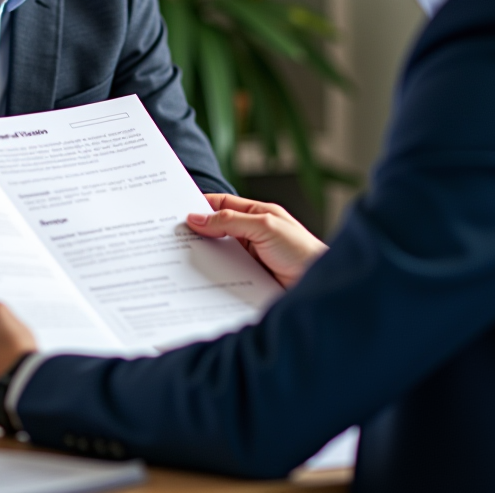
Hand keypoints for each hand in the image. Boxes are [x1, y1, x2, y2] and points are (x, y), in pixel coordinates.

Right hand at [187, 193, 327, 288]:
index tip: (176, 213)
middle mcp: (252, 235)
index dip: (200, 207)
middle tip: (172, 239)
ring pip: (218, 254)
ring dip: (203, 259)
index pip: (221, 205)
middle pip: (216, 231)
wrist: (322, 288)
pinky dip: (213, 278)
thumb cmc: (303, 251)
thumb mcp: (265, 226)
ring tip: (179, 262)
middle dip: (196, 234)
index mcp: (256, 214)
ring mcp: (250, 258)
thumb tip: (198, 217)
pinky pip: (225, 276)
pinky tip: (199, 283)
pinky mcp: (249, 279)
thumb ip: (231, 221)